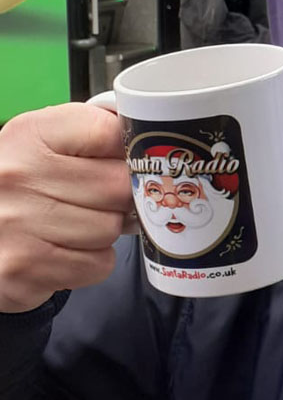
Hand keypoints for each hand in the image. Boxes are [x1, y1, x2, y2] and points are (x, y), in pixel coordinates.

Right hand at [0, 104, 133, 312]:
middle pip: (118, 186)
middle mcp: (18, 175)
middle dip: (121, 197)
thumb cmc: (23, 187)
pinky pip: (98, 264)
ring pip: (111, 228)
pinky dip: (92, 261)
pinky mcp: (26, 268)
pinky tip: (67, 249)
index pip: (110, 132)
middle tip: (100, 200)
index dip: (126, 150)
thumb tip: (147, 141)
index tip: (120, 159)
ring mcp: (19, 224)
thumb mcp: (43, 145)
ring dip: (105, 231)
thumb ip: (92, 134)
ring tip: (76, 224)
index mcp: (29, 134)